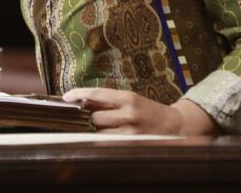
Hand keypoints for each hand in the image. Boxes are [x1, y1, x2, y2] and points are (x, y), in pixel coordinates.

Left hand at [62, 88, 215, 135]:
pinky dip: (103, 143)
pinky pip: (108, 146)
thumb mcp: (130, 100)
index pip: (97, 94)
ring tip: (104, 130)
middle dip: (90, 119)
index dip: (79, 95)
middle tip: (93, 119)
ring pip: (99, 134)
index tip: (65, 97)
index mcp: (128, 98)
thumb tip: (80, 102)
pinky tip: (107, 140)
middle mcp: (129, 114)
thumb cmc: (148, 112)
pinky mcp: (132, 146)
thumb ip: (108, 101)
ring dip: (96, 132)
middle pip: (95, 117)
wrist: (175, 126)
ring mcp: (131, 132)